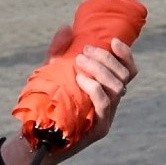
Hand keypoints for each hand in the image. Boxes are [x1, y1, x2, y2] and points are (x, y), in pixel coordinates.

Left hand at [43, 36, 136, 163]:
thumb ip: (59, 51)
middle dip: (106, 59)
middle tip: (84, 51)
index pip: (128, 70)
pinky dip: (95, 88)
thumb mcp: (53, 73)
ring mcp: (108, 116)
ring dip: (100, 70)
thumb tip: (67, 27)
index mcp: (107, 88)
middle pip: (124, 76)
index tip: (112, 41)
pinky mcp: (100, 128)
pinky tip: (80, 79)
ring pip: (117, 88)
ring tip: (80, 61)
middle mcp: (112, 102)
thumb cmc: (48, 103)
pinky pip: (104, 104)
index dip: (125, 55)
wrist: (37, 137)